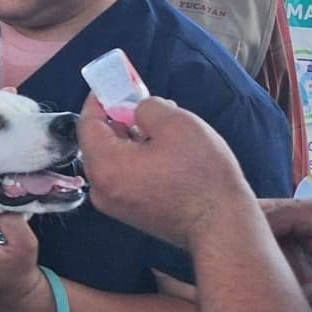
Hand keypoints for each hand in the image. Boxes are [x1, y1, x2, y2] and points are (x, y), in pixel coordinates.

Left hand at [78, 94, 250, 248]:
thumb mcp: (177, 124)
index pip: (88, 123)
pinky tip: (162, 150)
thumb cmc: (203, 177)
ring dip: (130, 138)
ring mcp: (114, 204)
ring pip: (113, 159)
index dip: (100, 100)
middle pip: (98, 142)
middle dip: (117, 118)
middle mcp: (101, 188)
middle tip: (139, 101)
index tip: (112, 84)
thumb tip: (137, 109)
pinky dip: (136, 158)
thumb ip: (147, 107)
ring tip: (159, 125)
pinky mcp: (130, 212)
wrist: (223, 227)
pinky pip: (123, 176)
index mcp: (105, 165)